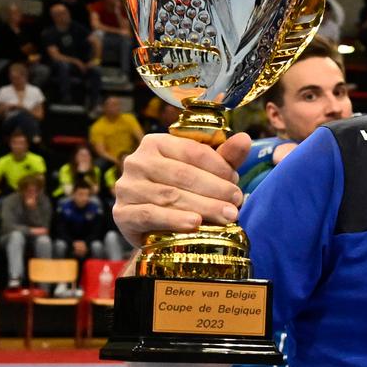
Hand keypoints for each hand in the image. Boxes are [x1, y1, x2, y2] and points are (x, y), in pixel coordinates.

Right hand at [113, 131, 247, 248]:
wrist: (156, 228)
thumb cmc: (184, 192)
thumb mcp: (206, 172)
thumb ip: (225, 157)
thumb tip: (245, 138)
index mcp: (155, 143)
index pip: (192, 151)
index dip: (219, 167)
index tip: (237, 182)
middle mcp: (136, 161)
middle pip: (183, 174)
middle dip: (216, 189)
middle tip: (237, 202)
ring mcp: (126, 187)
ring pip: (170, 195)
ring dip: (204, 206)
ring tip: (228, 216)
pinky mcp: (122, 213)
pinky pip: (150, 215)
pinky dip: (175, 219)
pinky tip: (196, 224)